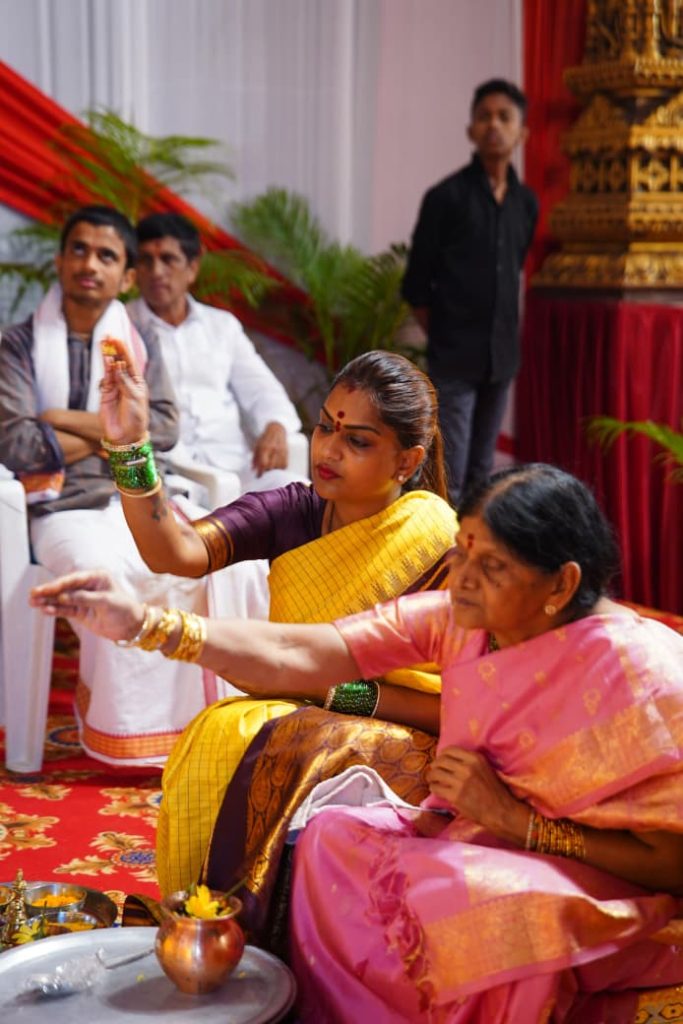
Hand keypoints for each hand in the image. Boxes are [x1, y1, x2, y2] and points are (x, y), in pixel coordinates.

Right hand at [30, 569, 145, 644]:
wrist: (131, 627)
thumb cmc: (124, 609)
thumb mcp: (107, 602)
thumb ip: (85, 599)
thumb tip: (63, 597)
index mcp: (97, 577)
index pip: (74, 579)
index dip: (59, 584)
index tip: (47, 589)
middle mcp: (88, 586)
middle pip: (65, 588)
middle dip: (49, 591)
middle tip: (33, 594)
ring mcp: (83, 599)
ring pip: (62, 599)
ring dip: (48, 601)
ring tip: (32, 602)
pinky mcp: (80, 612)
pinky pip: (65, 610)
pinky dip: (55, 610)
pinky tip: (44, 610)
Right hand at [98, 339, 149, 443]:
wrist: (126, 436)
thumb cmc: (136, 418)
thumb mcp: (134, 398)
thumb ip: (124, 381)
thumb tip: (116, 364)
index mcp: (137, 383)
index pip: (130, 362)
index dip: (124, 350)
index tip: (117, 339)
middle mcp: (126, 383)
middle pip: (119, 362)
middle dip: (114, 349)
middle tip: (108, 336)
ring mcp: (115, 388)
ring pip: (110, 368)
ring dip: (107, 356)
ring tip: (103, 343)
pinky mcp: (106, 394)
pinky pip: (105, 379)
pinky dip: (105, 369)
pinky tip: (105, 360)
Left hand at [252, 422, 287, 475]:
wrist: (276, 429)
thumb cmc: (265, 439)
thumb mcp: (256, 446)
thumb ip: (254, 458)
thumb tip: (253, 469)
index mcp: (265, 448)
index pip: (263, 463)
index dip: (260, 472)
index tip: (258, 476)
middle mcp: (274, 450)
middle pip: (271, 467)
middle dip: (266, 472)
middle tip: (263, 473)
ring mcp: (281, 451)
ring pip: (278, 467)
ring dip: (273, 471)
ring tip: (269, 471)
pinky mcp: (286, 453)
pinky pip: (285, 465)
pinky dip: (280, 468)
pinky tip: (277, 468)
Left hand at [427, 746, 528, 844]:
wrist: (500, 810)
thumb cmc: (494, 790)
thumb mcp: (485, 768)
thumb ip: (470, 762)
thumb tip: (450, 759)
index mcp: (475, 758)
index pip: (450, 750)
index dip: (442, 755)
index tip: (440, 761)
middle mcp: (467, 767)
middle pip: (440, 761)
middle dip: (434, 766)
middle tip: (433, 771)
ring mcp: (461, 782)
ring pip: (436, 773)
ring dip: (431, 777)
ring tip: (432, 780)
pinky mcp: (456, 796)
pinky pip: (436, 788)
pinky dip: (433, 788)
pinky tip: (436, 789)